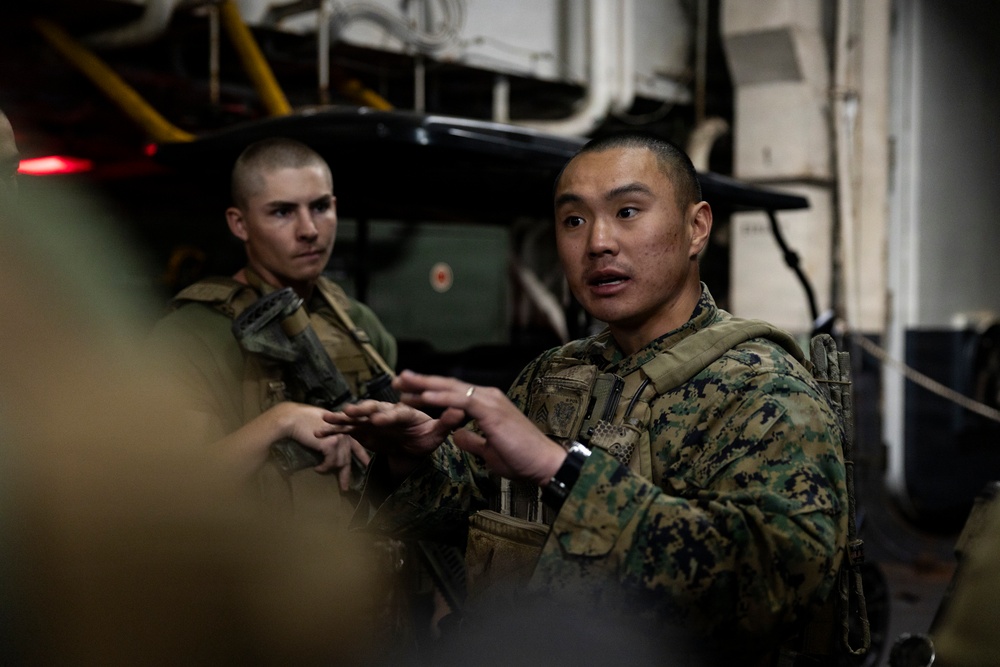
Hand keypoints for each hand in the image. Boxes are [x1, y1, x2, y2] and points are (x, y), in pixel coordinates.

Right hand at [280, 403, 370, 490]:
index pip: (357, 444)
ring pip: (340, 463)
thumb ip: (333, 435)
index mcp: (345, 427)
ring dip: (331, 470)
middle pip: (348, 458)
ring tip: (322, 473)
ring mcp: (340, 438)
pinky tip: (317, 469)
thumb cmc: (305, 420)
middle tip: (345, 487)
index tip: (366, 465)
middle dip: (346, 474)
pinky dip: (323, 468)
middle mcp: (346, 432)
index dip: (362, 456)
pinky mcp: (331, 445)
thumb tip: (334, 449)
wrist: (294, 418)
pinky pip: (330, 463)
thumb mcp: (325, 427)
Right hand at [323, 398, 457, 479]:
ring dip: (342, 417)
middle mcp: (387, 411)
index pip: (398, 412)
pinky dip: (334, 430)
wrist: (412, 444)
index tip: (379, 419)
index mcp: (407, 412)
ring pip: (356, 417)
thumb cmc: (426, 436)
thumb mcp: (438, 433)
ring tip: (326, 418)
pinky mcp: (362, 429)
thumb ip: (447, 422)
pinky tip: (318, 433)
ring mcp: (372, 419)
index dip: (389, 415)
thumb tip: (460, 410)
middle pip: (373, 408)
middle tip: (350, 412)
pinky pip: (347, 429)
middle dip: (361, 410)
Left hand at [393, 370, 565, 485]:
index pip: (453, 393)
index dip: (430, 391)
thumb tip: (458, 435)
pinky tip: (423, 396)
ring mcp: (490, 401)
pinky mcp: (492, 411)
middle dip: (421, 382)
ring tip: (402, 383)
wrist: (544, 463)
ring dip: (425, 385)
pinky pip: (461, 401)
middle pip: (448, 385)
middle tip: (397, 379)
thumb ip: (474, 440)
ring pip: (451, 389)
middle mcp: (488, 397)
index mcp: (487, 404)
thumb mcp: (490, 451)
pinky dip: (441, 398)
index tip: (408, 391)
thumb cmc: (521, 459)